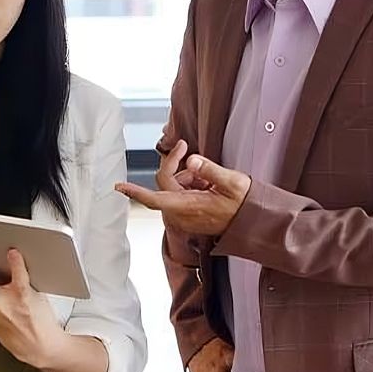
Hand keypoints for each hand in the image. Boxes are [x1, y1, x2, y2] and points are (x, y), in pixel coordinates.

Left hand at [117, 149, 251, 236]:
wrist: (254, 224)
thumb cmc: (245, 205)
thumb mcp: (233, 183)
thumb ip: (210, 170)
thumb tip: (191, 160)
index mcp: (189, 206)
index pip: (156, 198)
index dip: (136, 192)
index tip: (119, 186)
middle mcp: (182, 214)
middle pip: (164, 183)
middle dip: (174, 164)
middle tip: (186, 148)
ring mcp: (184, 216)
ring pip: (172, 188)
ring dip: (185, 176)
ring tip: (208, 176)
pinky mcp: (188, 216)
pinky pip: (180, 195)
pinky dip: (189, 184)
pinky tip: (207, 184)